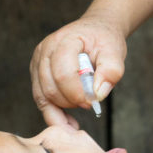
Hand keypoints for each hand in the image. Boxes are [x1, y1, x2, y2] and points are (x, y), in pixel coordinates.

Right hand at [30, 12, 126, 126]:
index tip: (93, 102)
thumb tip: (98, 94)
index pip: (63, 73)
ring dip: (61, 111)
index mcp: (64, 41)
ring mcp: (37, 62)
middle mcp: (44, 51)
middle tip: (90, 105)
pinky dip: (54, 114)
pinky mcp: (37, 74)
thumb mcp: (115, 51)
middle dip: (71, 102)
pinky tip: (69, 122)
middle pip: (50, 88)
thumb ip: (111, 71)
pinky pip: (41, 100)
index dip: (77, 93)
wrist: (95, 30)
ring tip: (79, 117)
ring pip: (42, 96)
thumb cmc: (104, 40)